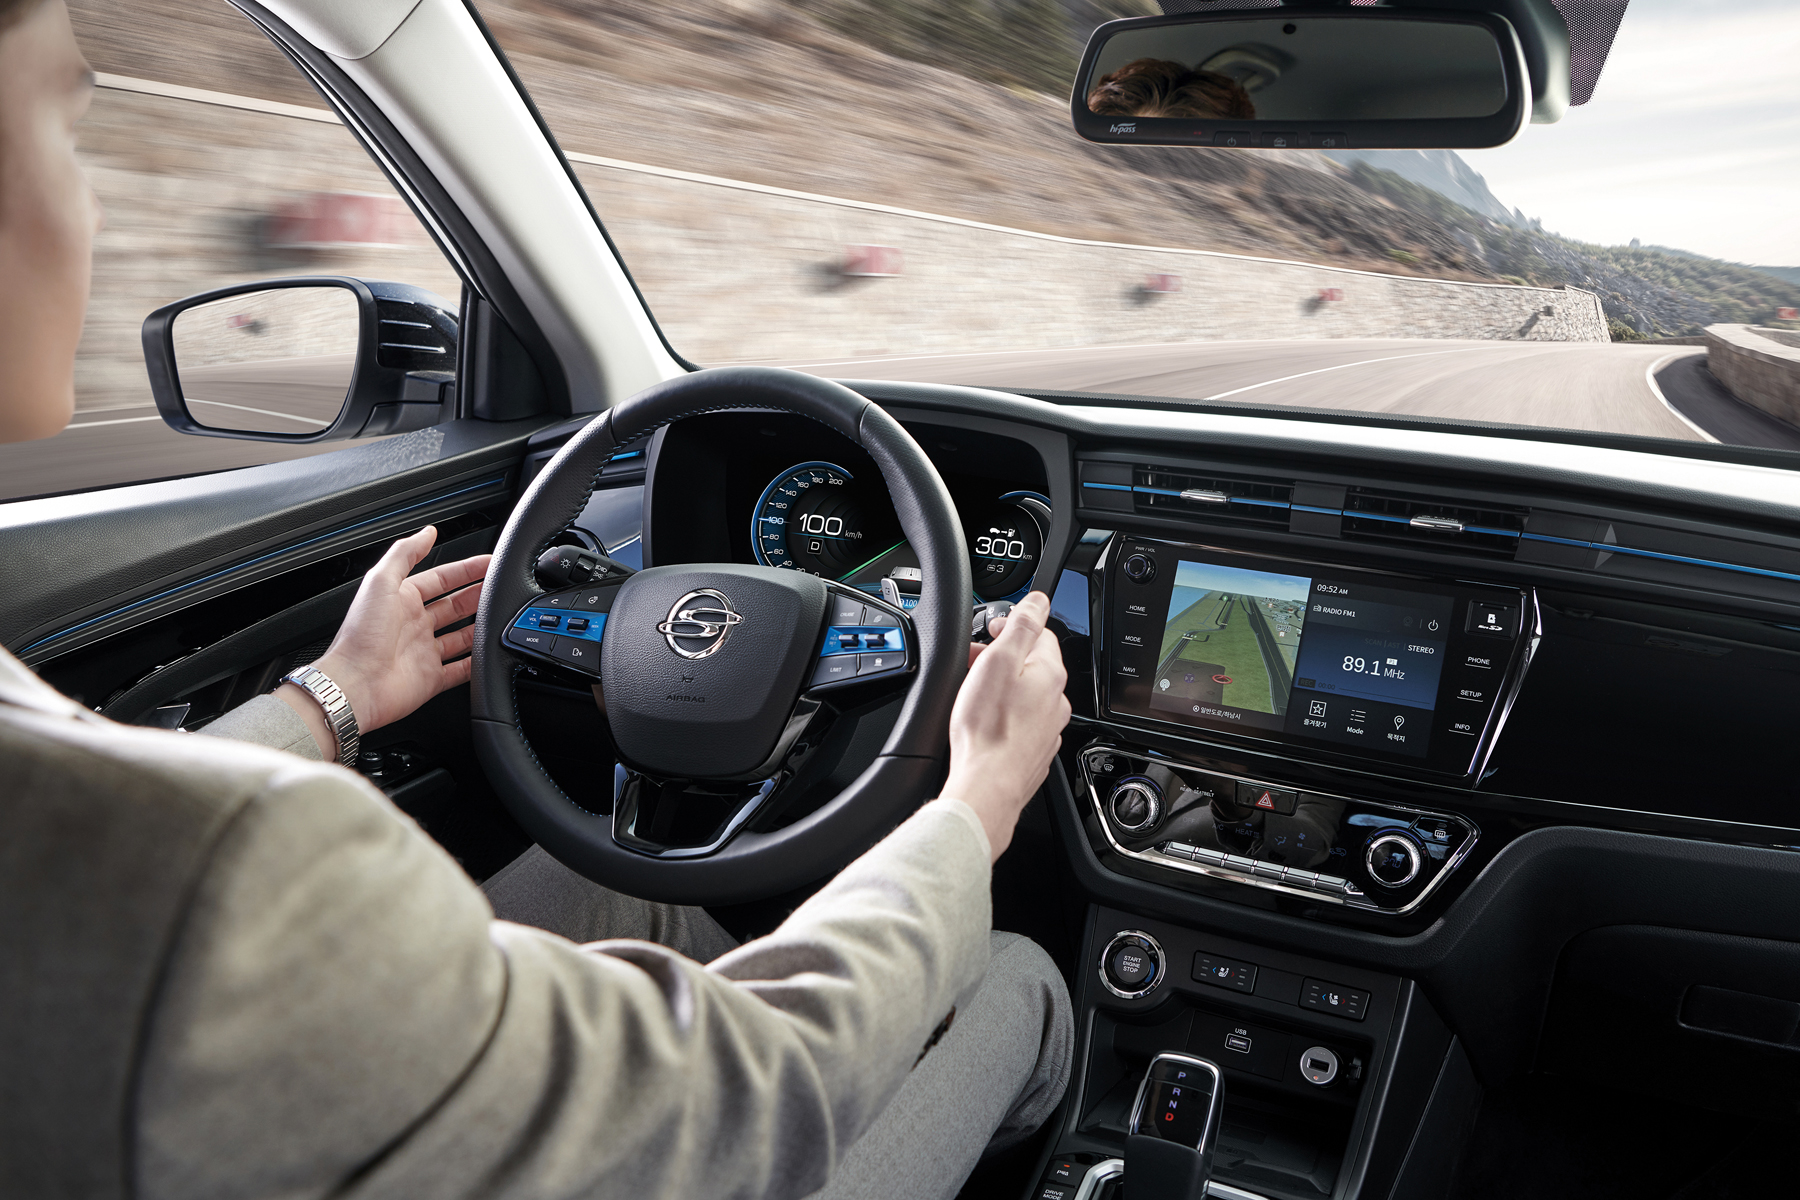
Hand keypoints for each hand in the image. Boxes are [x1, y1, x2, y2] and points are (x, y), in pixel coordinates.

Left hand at [276, 526, 489, 759]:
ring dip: (480, 626)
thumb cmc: (361, 636)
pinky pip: (460, 669)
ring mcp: (423, 652)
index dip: (465, 569)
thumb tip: (427, 532)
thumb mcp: (380, 582)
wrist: (356, 684)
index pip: (441, 578)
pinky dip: (476, 663)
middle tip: (500, 587)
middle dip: (478, 594)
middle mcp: (413, 625)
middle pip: (454, 605)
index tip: (489, 563)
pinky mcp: (431, 679)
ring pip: (461, 636)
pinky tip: (488, 655)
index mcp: (401, 600)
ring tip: (501, 616)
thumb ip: (405, 553)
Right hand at [939, 591, 1070, 861]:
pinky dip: (1005, 715)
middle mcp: (1057, 701)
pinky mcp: (1034, 751)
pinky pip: (1022, 722)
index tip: (991, 631)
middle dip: (1004, 658)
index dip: (1013, 626)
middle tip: (975, 662)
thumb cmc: (988, 728)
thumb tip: (1039, 600)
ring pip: (1027, 695)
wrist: (987, 785)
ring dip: (1004, 687)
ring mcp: (1048, 728)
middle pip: (1032, 664)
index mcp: (1050, 673)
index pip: (1041, 633)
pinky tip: (985, 722)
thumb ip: (1022, 625)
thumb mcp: (999, 661)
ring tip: (976, 693)